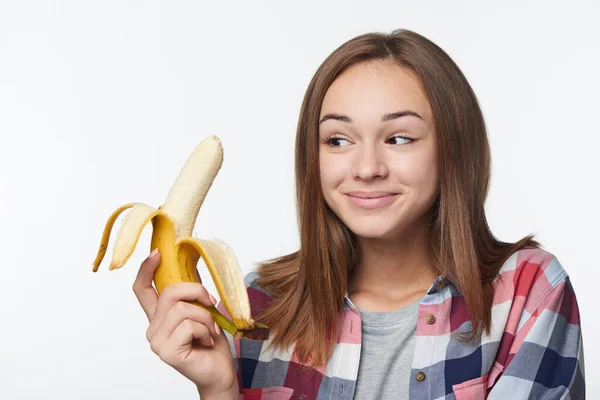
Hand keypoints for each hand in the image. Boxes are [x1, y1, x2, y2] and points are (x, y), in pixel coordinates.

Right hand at [133, 249, 238, 397]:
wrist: (219, 371)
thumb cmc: (212, 342)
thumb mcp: (203, 310)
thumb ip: (192, 294)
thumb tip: (193, 265)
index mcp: (160, 316)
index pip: (142, 290)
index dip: (146, 269)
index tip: (157, 253)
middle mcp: (153, 328)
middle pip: (170, 292)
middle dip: (197, 292)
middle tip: (211, 304)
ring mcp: (157, 341)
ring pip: (182, 308)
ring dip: (206, 317)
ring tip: (211, 331)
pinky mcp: (167, 351)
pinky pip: (189, 325)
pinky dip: (205, 330)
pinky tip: (207, 341)